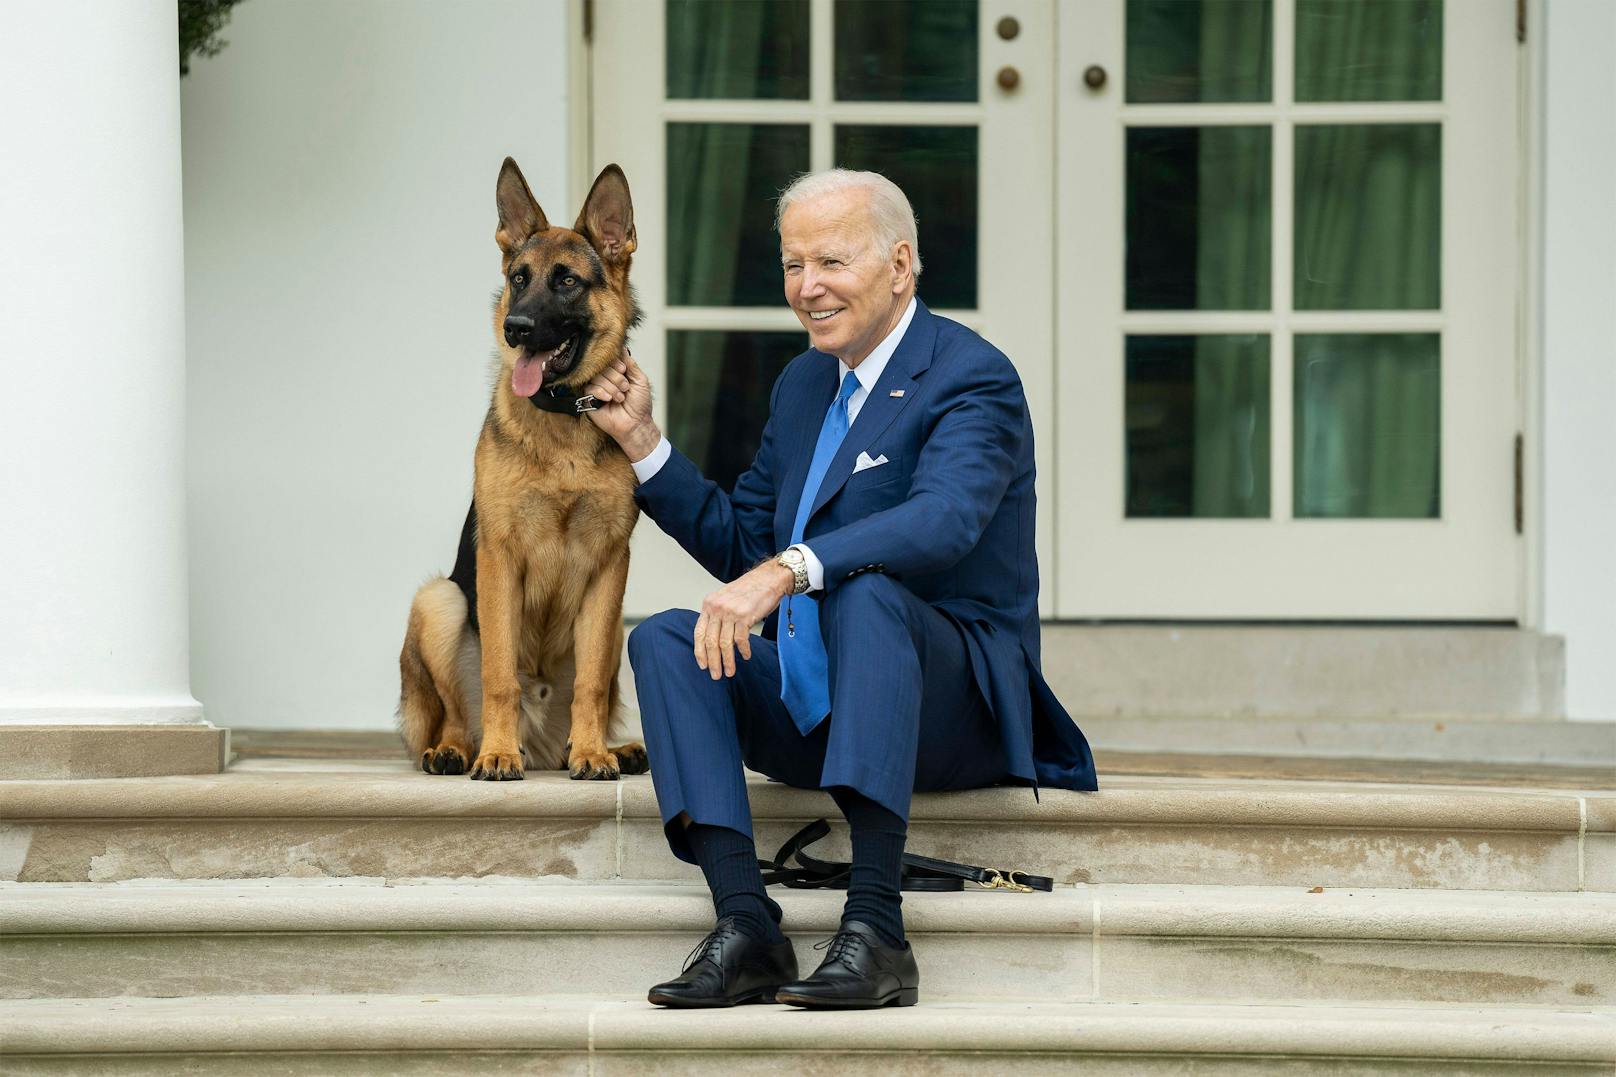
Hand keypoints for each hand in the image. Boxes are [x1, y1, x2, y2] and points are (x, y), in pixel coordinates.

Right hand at [583, 348, 659, 459]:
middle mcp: (605, 378)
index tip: (623, 370)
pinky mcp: (589, 399)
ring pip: (596, 377)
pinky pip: (590, 389)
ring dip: (612, 387)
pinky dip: (602, 393)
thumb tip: (622, 346)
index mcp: (616, 372)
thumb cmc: (640, 405)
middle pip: (602, 366)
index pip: (609, 358)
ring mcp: (596, 388)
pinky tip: (609, 400)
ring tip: (620, 398)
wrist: (636, 424)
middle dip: (616, 377)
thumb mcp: (640, 380)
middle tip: (625, 388)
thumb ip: (630, 363)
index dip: (615, 362)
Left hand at [694, 560, 795, 679]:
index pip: (699, 632)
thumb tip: (712, 637)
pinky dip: (743, 651)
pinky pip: (741, 640)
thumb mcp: (725, 598)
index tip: (702, 665)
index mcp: (709, 604)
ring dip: (728, 661)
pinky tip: (746, 656)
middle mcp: (717, 608)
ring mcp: (730, 612)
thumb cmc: (749, 589)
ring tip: (730, 671)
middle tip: (715, 675)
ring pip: (725, 644)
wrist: (768, 578)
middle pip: (711, 641)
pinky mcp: (745, 616)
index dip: (700, 651)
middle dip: (713, 661)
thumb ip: (717, 614)